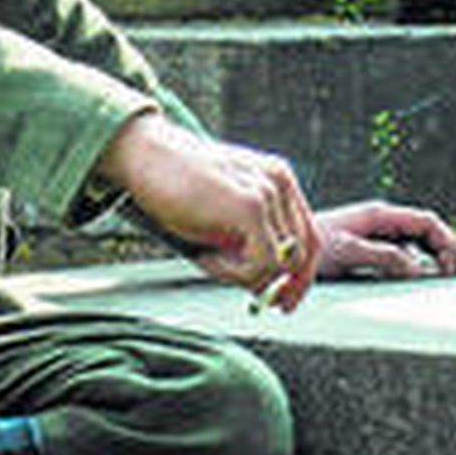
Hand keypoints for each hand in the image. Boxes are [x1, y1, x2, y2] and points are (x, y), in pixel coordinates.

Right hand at [96, 113, 319, 310]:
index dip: (301, 276)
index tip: (284, 300)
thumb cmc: (177, 182)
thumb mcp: (224, 207)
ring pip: (281, 264)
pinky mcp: (251, 206)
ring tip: (210, 260)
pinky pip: (262, 264)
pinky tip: (205, 256)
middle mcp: (280, 182)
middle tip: (257, 301)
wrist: (146, 153)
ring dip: (245, 276)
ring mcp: (267, 192)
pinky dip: (233, 273)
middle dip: (280, 285)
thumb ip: (251, 236)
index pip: (309, 236)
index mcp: (278, 178)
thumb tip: (266, 286)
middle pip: (302, 253)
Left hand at [312, 199, 455, 280]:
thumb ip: (382, 257)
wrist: (286, 250)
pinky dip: (418, 265)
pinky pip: (404, 253)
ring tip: (444, 281)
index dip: (448, 242)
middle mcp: (381, 220)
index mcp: (380, 214)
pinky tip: (418, 282)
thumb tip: (416, 268)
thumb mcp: (347, 252)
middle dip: (447, 250)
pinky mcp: (370, 246)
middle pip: (427, 231)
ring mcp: (376, 232)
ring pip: (417, 242)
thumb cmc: (312, 248)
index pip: (427, 221)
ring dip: (434, 259)